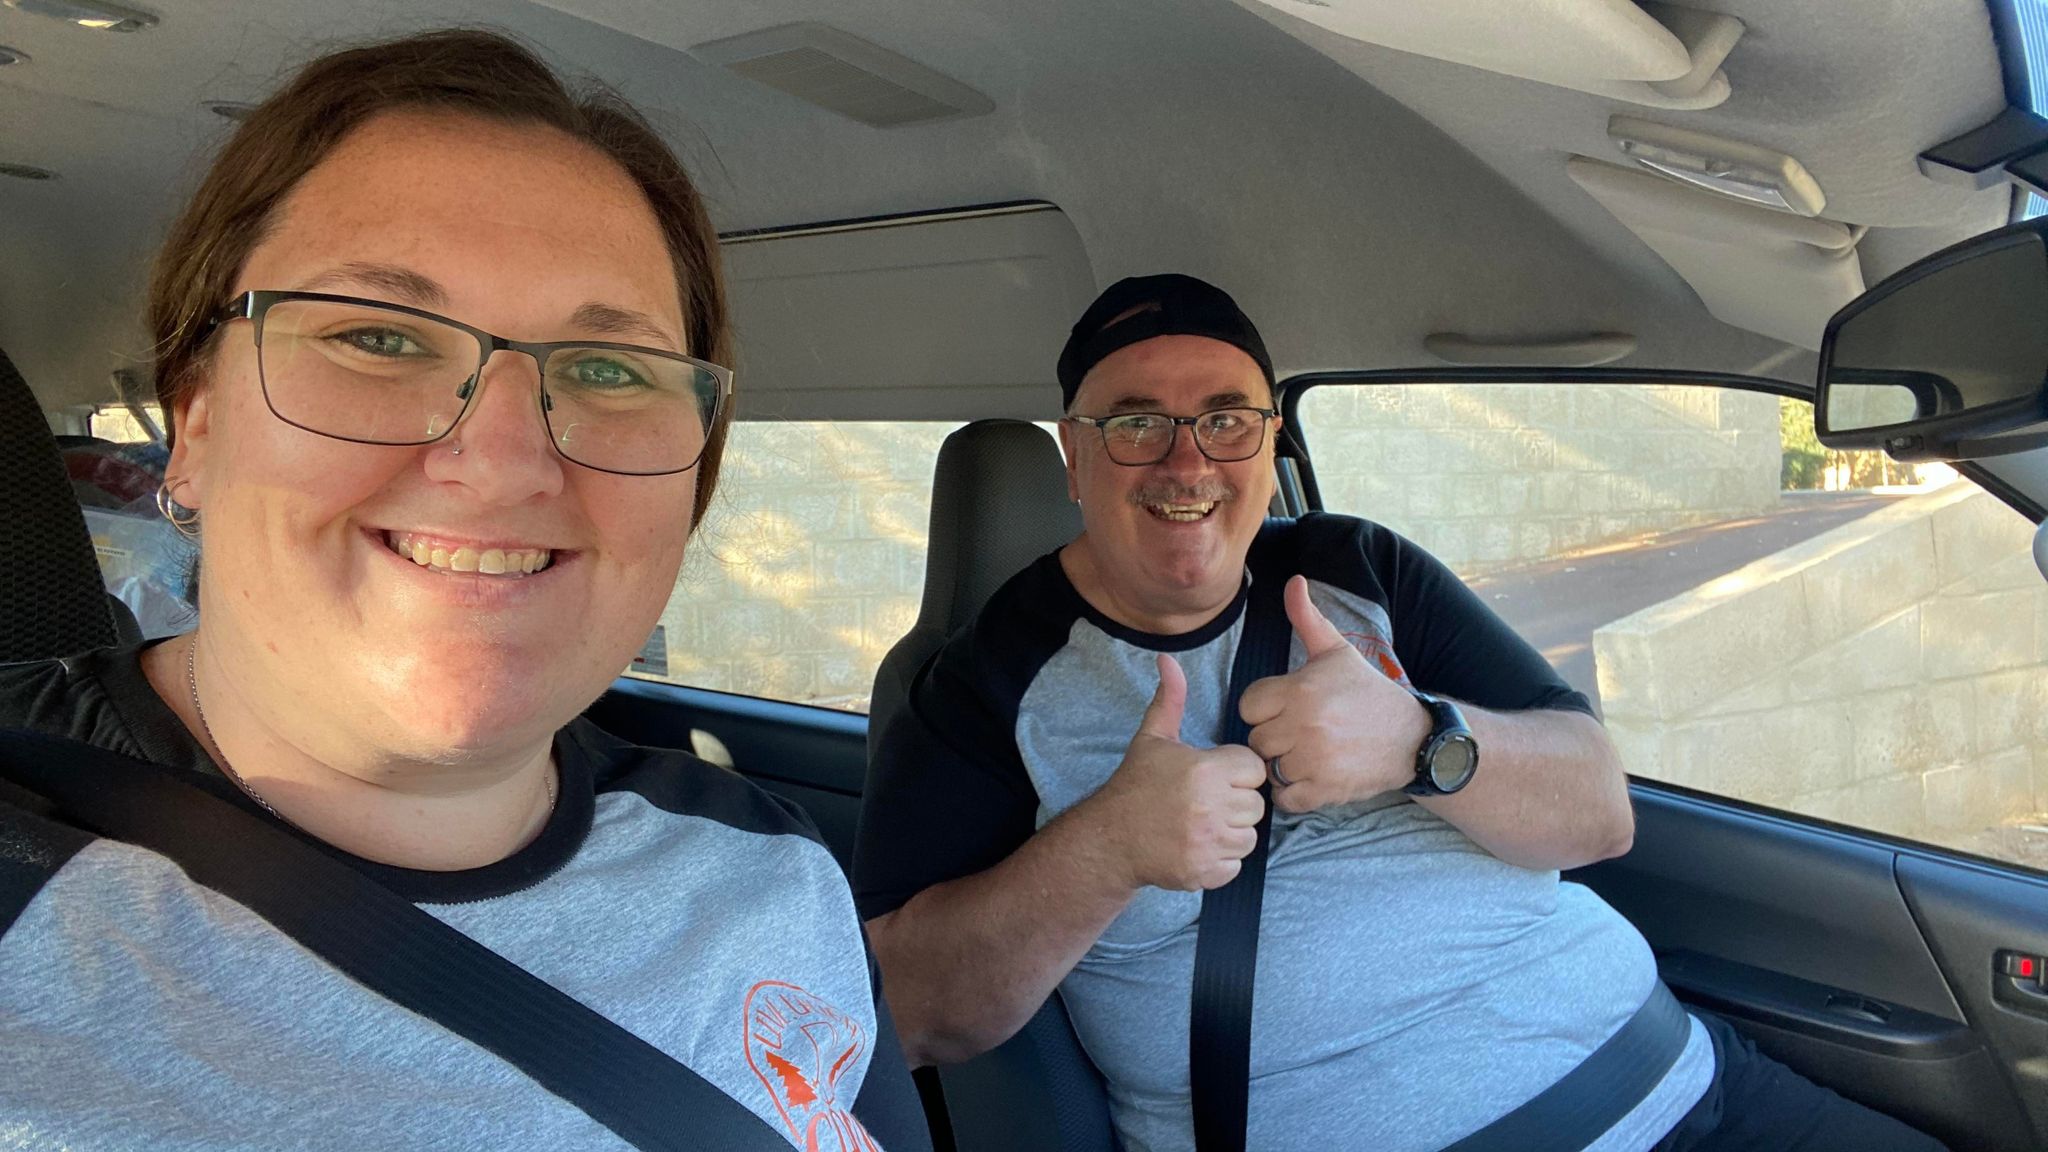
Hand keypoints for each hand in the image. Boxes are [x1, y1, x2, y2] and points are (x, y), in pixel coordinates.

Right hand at [1088, 653, 1268, 891]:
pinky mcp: (1205, 871)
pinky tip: (1200, 845)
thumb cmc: (1136, 785)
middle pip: (1256, 804)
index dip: (1237, 771)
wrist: (1111, 837)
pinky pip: (1236, 865)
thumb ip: (1170, 700)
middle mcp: (1210, 806)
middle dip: (1237, 803)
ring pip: (1250, 837)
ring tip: (1206, 823)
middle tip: (1209, 801)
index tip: (1216, 775)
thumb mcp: (1153, 738)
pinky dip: (1222, 859)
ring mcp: (1208, 842)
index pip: (1254, 768)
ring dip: (1233, 832)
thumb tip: (1168, 659)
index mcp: (1205, 770)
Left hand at [1239, 576, 1430, 812]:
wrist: (1412, 738)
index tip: (1287, 708)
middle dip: (1273, 737)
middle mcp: (1305, 724)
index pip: (1249, 705)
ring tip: (1308, 753)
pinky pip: (1284, 798)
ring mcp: (1314, 760)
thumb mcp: (1337, 652)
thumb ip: (1307, 619)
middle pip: (1256, 739)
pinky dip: (1292, 793)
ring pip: (1268, 769)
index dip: (1265, 707)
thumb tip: (1293, 580)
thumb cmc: (1366, 693)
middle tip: (1299, 732)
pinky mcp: (1325, 791)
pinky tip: (1311, 776)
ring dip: (1283, 765)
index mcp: (1301, 688)